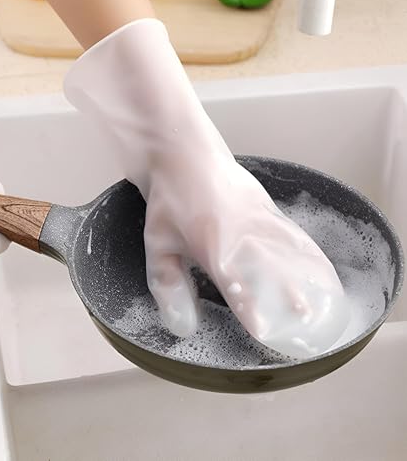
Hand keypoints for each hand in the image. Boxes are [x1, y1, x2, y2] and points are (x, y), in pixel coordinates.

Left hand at [143, 146, 348, 356]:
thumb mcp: (158, 243)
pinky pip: (295, 235)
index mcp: (215, 246)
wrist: (183, 151)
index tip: (267, 334)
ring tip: (328, 304)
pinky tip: (318, 266)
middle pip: (277, 273)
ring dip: (311, 280)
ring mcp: (261, 218)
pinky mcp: (268, 208)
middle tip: (310, 326)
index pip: (240, 289)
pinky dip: (309, 254)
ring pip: (293, 254)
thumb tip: (182, 325)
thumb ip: (169, 285)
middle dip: (295, 301)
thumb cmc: (170, 197)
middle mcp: (245, 234)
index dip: (255, 313)